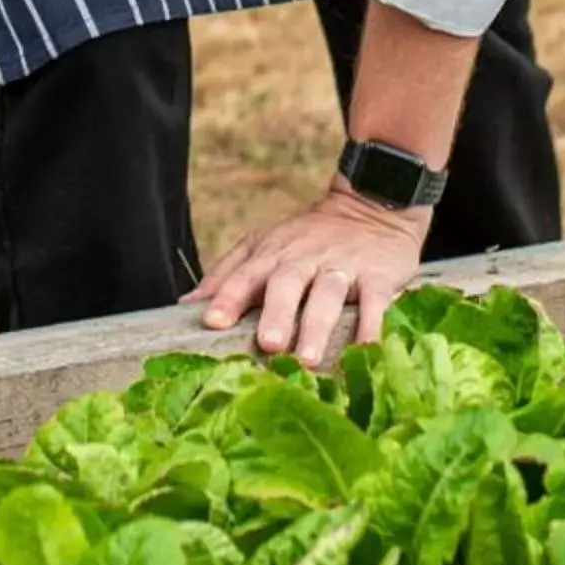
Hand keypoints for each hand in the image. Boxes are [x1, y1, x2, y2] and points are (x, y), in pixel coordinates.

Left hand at [181, 187, 428, 367]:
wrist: (371, 205)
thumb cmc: (309, 237)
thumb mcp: (265, 245)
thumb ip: (228, 274)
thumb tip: (186, 305)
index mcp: (272, 253)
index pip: (246, 274)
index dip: (229, 297)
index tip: (212, 322)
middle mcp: (304, 259)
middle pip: (287, 284)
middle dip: (276, 314)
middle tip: (267, 345)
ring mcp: (342, 267)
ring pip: (327, 295)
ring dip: (317, 327)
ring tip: (308, 360)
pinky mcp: (379, 276)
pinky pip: (376, 302)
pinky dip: (372, 327)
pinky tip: (366, 352)